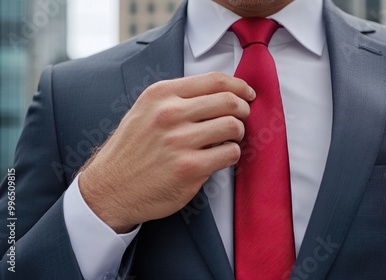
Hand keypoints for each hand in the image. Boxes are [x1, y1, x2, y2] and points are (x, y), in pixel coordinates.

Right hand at [78, 72, 254, 232]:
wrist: (109, 189)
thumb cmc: (132, 150)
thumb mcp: (145, 111)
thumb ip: (178, 99)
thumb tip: (220, 93)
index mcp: (161, 95)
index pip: (214, 80)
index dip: (238, 86)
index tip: (247, 93)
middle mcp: (170, 114)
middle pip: (229, 101)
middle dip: (243, 110)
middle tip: (242, 119)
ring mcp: (180, 141)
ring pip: (233, 126)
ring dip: (238, 134)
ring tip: (229, 139)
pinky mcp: (189, 168)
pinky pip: (229, 153)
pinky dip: (231, 155)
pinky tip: (220, 157)